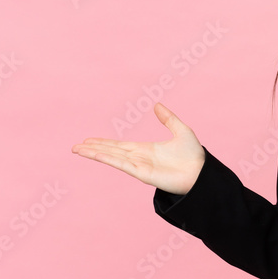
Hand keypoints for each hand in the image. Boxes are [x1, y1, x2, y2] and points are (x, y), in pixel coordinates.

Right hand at [71, 102, 205, 194]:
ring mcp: (139, 167)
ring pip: (112, 157)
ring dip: (94, 153)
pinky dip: (107, 158)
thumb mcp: (181, 130)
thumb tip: (157, 105)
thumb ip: (168, 118)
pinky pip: (121, 164)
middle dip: (93, 148)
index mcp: (145, 150)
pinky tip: (94, 154)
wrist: (202, 173)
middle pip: (111, 151)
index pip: (119, 145)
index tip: (89, 140)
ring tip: (77, 150)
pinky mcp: (142, 174)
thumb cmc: (194, 156)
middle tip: (75, 146)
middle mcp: (139, 159)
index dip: (104, 142)